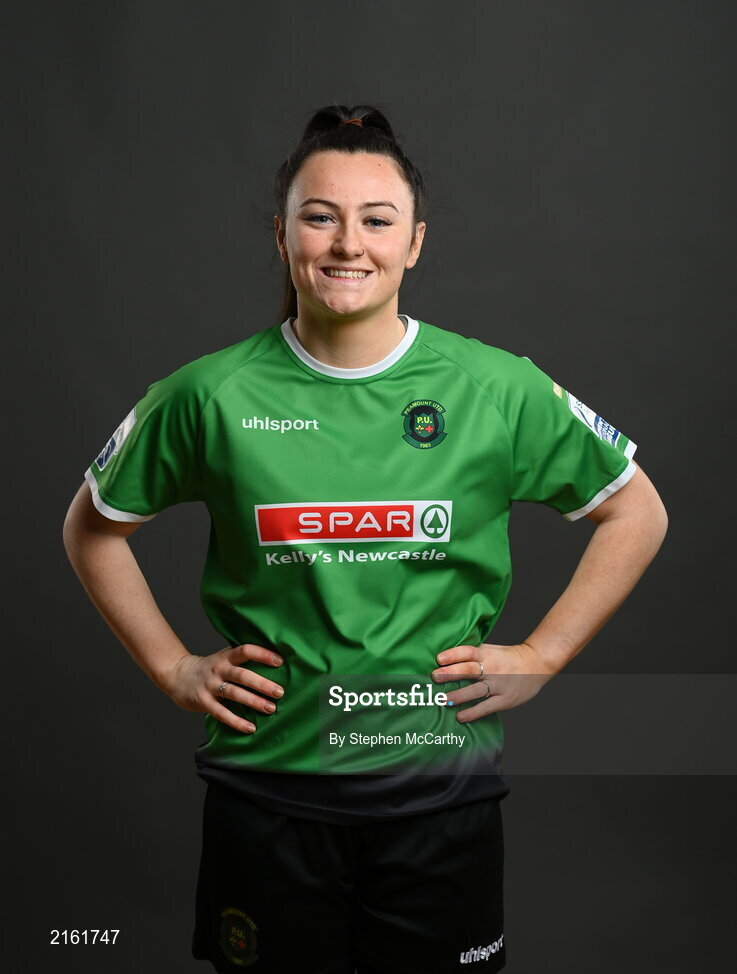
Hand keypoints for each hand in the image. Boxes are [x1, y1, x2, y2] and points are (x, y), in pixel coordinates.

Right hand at [163, 643, 284, 733]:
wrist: (177, 674)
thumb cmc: (209, 668)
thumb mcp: (223, 658)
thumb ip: (241, 660)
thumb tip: (275, 665)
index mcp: (226, 657)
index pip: (245, 651)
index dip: (262, 654)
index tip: (280, 661)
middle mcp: (218, 669)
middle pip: (242, 675)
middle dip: (262, 684)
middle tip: (280, 692)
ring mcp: (210, 685)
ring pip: (234, 693)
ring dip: (253, 701)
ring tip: (270, 708)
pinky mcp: (203, 701)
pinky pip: (221, 713)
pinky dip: (236, 721)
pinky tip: (250, 728)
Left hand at [430, 641, 556, 723]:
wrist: (537, 665)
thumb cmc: (508, 657)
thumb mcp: (491, 649)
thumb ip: (473, 652)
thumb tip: (447, 656)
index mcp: (487, 654)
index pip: (468, 652)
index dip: (453, 655)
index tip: (439, 659)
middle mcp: (492, 669)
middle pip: (469, 670)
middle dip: (450, 673)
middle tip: (435, 677)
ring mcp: (499, 685)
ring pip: (476, 690)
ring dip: (458, 695)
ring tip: (443, 699)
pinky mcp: (505, 700)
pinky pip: (486, 707)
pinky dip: (473, 713)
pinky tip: (460, 716)